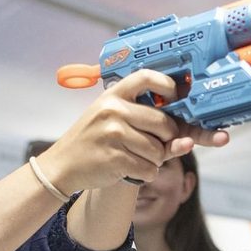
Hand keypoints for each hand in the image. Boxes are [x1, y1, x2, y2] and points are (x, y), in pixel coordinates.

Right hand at [39, 70, 228, 192]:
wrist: (62, 165)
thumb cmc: (93, 141)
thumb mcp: (112, 120)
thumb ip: (148, 123)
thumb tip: (188, 140)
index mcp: (113, 95)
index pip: (147, 77)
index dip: (168, 86)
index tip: (175, 98)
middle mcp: (113, 110)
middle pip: (164, 123)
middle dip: (167, 139)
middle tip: (152, 145)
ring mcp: (113, 134)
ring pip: (159, 150)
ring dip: (155, 160)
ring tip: (135, 157)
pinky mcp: (114, 158)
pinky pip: (149, 169)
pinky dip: (146, 174)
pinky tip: (130, 170)